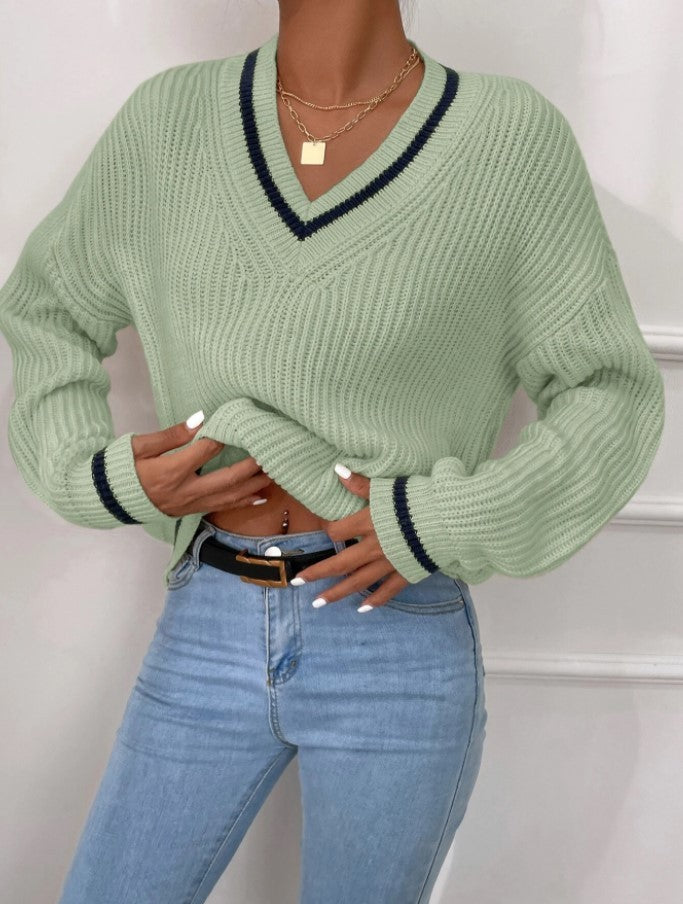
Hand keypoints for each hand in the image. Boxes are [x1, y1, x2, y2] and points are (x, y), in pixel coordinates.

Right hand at [131, 414, 273, 516]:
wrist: (109, 500)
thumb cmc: (122, 468)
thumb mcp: (140, 446)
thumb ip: (171, 434)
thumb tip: (199, 419)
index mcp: (171, 471)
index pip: (206, 451)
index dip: (224, 436)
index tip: (243, 424)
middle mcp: (185, 491)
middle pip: (227, 479)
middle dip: (252, 467)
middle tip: (273, 454)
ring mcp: (190, 504)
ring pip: (229, 497)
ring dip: (254, 485)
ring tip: (277, 474)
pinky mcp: (192, 511)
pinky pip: (222, 507)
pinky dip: (243, 501)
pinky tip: (261, 496)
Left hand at [291, 464, 408, 609]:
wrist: (448, 519)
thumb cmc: (418, 500)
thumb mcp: (387, 488)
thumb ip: (361, 484)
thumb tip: (338, 470)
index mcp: (367, 524)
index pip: (337, 532)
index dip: (328, 531)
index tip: (325, 530)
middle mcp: (373, 547)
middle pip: (339, 563)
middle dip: (317, 573)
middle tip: (297, 582)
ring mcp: (389, 564)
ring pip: (357, 582)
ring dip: (336, 593)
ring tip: (318, 603)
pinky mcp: (405, 573)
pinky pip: (387, 591)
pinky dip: (374, 601)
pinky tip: (362, 609)